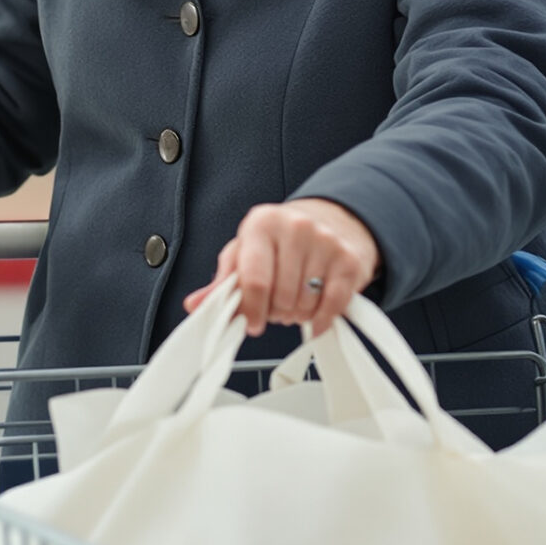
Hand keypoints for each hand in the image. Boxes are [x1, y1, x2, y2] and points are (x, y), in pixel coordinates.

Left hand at [183, 198, 380, 338]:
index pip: (253, 279)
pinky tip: (314, 316)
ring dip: (296, 315)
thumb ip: (222, 282)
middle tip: (275, 306)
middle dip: (274, 312)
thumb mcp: (245, 252)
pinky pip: (333, 305)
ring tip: (293, 302)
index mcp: (261, 224)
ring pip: (305, 303)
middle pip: (280, 296)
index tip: (251, 324)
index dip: (250, 310)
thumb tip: (196, 305)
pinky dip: (321, 320)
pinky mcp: (349, 259)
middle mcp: (295, 227)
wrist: (329, 220)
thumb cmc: (279, 241)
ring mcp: (325, 241)